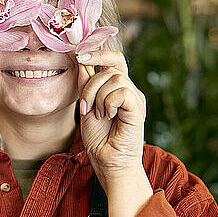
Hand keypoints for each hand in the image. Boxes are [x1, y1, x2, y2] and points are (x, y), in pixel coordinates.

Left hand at [76, 50, 146, 187]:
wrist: (108, 162)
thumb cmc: (99, 139)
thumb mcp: (86, 107)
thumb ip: (85, 85)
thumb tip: (81, 61)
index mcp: (118, 89)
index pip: (113, 60)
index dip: (98, 53)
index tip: (79, 54)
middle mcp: (129, 91)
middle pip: (112, 66)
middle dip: (91, 81)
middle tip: (84, 105)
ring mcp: (135, 99)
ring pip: (114, 78)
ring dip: (97, 97)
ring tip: (98, 115)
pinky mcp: (138, 109)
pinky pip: (121, 91)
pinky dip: (108, 103)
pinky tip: (108, 116)